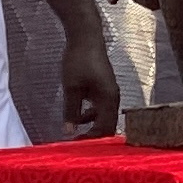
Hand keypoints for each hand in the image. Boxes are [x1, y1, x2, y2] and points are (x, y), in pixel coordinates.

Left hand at [56, 23, 118, 137]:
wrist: (86, 36)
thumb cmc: (79, 60)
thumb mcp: (71, 87)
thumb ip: (71, 111)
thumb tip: (69, 131)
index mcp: (108, 99)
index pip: (105, 129)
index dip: (92, 140)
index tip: (76, 145)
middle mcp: (113, 98)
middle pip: (107, 125)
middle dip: (93, 136)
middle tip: (77, 144)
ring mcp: (110, 92)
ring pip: (104, 117)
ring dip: (92, 126)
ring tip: (76, 133)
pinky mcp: (104, 87)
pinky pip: (101, 108)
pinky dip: (91, 115)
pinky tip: (79, 116)